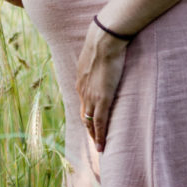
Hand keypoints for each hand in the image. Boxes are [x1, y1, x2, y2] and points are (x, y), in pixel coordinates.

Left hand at [75, 20, 128, 151]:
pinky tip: (102, 146)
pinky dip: (100, 135)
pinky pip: (100, 122)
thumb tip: (105, 58)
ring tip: (99, 147)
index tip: (91, 124)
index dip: (87, 115)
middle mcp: (83, 92)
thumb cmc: (104, 43)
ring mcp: (91, 96)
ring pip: (90, 122)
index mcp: (81, 82)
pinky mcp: (102, 98)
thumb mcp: (96, 56)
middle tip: (94, 141)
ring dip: (94, 135)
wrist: (104, 40)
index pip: (84, 104)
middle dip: (89, 129)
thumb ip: (98, 62)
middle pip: (84, 116)